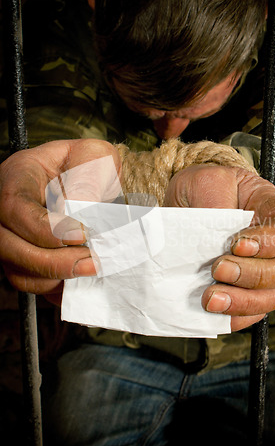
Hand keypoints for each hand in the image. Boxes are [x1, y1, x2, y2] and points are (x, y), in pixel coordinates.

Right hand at [0, 139, 121, 304]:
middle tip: (91, 262)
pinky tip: (83, 278)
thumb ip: (87, 179)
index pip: (15, 208)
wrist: (95, 182)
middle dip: (51, 261)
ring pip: (17, 270)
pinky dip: (57, 287)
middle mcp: (6, 209)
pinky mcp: (26, 259)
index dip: (45, 229)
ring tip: (91, 269)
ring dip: (55, 277)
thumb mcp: (95, 158)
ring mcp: (13, 237)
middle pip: (7, 245)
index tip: (81, 235)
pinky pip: (32, 283)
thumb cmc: (91, 165)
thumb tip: (80, 211)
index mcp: (18, 176)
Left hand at [164, 165, 274, 331]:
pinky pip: (252, 314)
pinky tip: (214, 310)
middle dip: (255, 275)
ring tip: (211, 297)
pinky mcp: (242, 292)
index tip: (238, 245)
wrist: (180, 209)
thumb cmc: (200, 190)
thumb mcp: (207, 180)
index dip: (273, 242)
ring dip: (245, 301)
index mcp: (271, 210)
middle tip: (219, 269)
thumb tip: (222, 238)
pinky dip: (235, 317)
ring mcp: (261, 270)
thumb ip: (218, 201)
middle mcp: (274, 244)